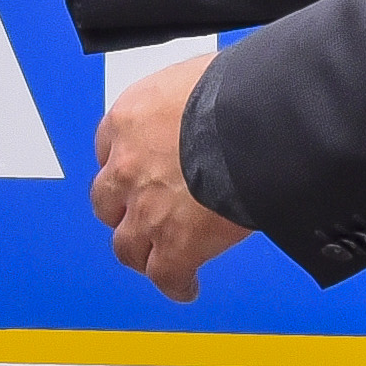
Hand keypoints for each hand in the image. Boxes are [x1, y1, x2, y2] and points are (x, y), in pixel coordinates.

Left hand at [94, 53, 253, 303]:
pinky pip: (166, 276)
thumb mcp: (200, 78)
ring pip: (126, 245)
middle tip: (143, 215)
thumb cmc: (240, 90)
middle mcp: (126, 165)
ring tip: (158, 257)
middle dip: (124, 210)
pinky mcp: (175, 244)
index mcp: (130, 118)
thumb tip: (210, 103)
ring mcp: (146, 209)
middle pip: (108, 201)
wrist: (257, 121)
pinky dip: (176, 284)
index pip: (109, 148)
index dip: (125, 164)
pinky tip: (187, 286)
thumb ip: (189, 100)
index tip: (139, 171)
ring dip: (141, 251)